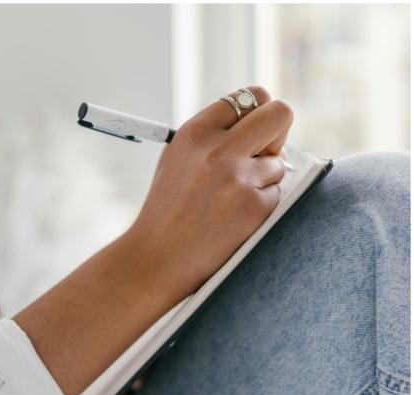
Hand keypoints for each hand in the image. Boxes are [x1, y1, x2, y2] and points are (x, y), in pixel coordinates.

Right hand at [124, 86, 293, 301]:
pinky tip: (231, 218)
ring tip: (228, 200)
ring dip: (263, 179)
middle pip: (279, 113)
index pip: (249, 96)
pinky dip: (260, 205)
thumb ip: (213, 137)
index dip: (257, 114)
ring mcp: (238, 178)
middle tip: (265, 151)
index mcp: (195, 132)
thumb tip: (258, 122)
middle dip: (279, 131)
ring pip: (279, 162)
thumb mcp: (177, 159)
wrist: (156, 256)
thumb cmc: (167, 209)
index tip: (254, 130)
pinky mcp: (254, 207)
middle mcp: (217, 150)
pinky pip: (276, 194)